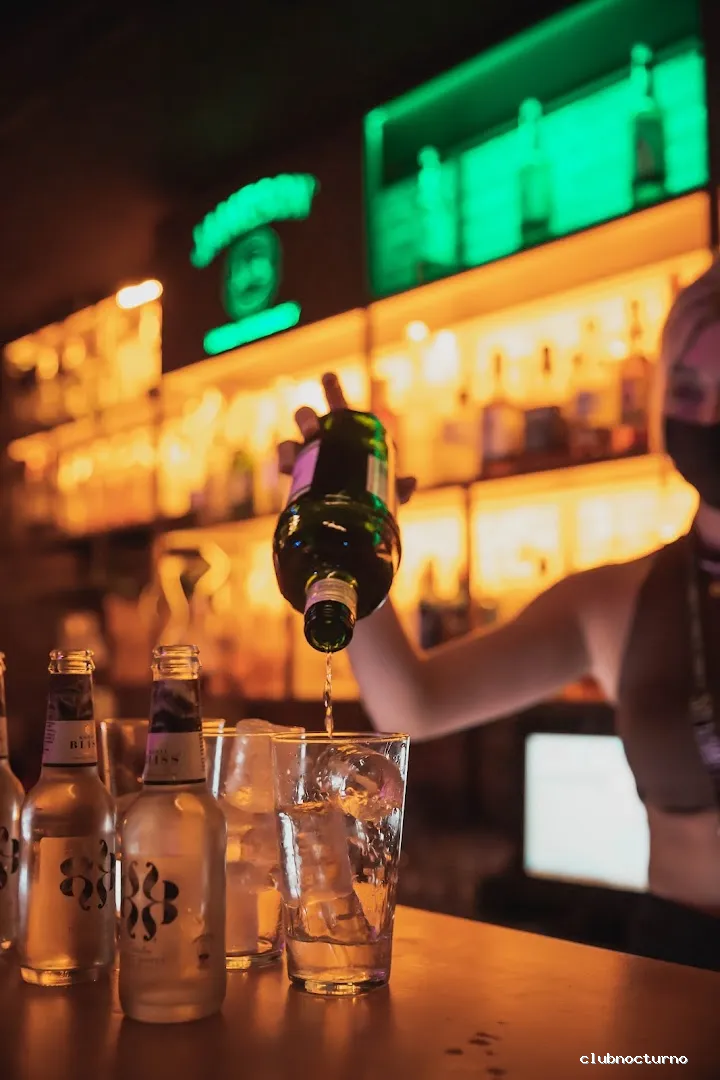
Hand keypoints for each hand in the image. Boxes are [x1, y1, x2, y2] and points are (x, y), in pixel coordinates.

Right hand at [277, 372, 416, 504]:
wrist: (346, 521)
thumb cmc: (367, 495)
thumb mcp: (385, 489)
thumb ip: (398, 486)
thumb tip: (411, 482)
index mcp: (343, 433)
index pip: (337, 406)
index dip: (332, 390)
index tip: (328, 376)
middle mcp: (319, 440)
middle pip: (305, 418)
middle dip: (306, 418)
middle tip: (313, 429)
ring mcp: (304, 458)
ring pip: (289, 440)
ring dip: (292, 446)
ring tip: (303, 452)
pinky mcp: (294, 476)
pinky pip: (284, 462)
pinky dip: (285, 462)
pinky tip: (288, 470)